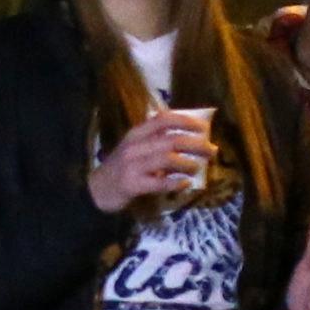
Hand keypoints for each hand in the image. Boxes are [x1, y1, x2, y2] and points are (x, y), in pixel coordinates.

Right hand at [89, 109, 214, 211]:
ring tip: (198, 167)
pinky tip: (185, 184)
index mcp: (137, 133)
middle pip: (171, 140)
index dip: (185, 121)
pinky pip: (158, 182)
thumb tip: (190, 139)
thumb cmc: (122, 167)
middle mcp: (134, 146)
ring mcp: (132, 165)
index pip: (163, 119)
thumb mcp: (136, 148)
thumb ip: (157, 142)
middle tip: (212, 150)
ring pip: (167, 159)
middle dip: (196, 144)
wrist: (98, 190)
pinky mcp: (132, 184)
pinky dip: (175, 182)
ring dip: (188, 163)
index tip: (203, 127)